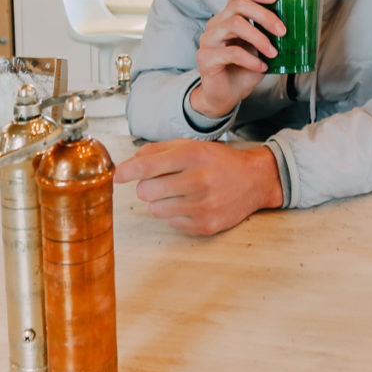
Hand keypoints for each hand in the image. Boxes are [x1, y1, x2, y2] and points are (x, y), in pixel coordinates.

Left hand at [114, 139, 282, 235]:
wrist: (254, 180)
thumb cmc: (219, 161)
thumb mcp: (192, 146)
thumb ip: (160, 150)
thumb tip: (131, 161)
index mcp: (193, 156)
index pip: (148, 166)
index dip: (126, 171)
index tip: (116, 176)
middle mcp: (198, 180)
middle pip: (146, 191)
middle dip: (148, 186)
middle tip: (163, 181)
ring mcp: (202, 205)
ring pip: (156, 209)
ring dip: (161, 201)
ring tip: (179, 193)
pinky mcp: (205, 225)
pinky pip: (171, 223)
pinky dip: (175, 214)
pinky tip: (191, 204)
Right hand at [190, 0, 284, 118]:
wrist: (226, 96)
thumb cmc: (244, 70)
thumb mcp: (260, 48)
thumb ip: (269, 34)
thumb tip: (295, 24)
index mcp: (228, 17)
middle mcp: (216, 24)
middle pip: (238, 4)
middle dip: (264, 15)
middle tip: (283, 30)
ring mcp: (208, 40)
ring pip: (234, 24)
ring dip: (259, 38)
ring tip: (273, 52)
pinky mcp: (206, 58)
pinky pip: (231, 52)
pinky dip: (251, 59)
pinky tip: (261, 67)